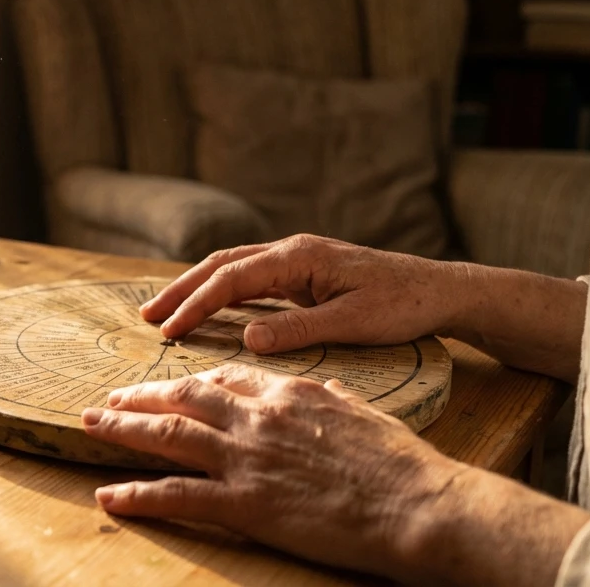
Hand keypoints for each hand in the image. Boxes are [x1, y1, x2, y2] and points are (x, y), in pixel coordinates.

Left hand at [82, 365, 589, 585]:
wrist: (419, 505)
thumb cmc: (403, 465)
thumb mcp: (367, 414)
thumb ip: (333, 399)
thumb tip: (322, 388)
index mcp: (288, 393)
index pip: (225, 376)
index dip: (189, 380)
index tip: (167, 385)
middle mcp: (258, 417)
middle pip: (184, 396)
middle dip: (141, 394)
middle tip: (109, 398)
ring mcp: (248, 457)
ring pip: (169, 434)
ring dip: (123, 427)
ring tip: (90, 424)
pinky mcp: (245, 502)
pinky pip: (176, 495)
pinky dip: (137, 495)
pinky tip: (109, 496)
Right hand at [141, 235, 467, 353]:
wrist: (442, 291)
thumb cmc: (404, 306)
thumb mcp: (353, 323)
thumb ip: (298, 330)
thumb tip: (246, 338)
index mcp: (299, 257)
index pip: (232, 279)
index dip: (196, 305)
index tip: (169, 331)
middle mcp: (292, 251)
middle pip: (221, 264)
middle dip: (181, 289)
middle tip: (147, 316)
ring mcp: (297, 260)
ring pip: (232, 268)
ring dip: (196, 288)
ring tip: (164, 312)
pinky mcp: (304, 274)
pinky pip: (250, 279)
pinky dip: (221, 291)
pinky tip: (208, 308)